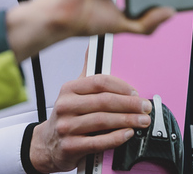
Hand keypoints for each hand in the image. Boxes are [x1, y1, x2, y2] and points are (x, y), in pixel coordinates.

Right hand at [29, 58, 152, 172]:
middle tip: (146, 107)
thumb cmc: (67, 116)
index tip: (136, 92)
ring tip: (142, 121)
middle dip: (130, 104)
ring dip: (127, 120)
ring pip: (103, 121)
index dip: (121, 86)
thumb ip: (87, 71)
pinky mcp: (69, 147)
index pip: (99, 82)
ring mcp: (66, 127)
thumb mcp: (73, 93)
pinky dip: (116, 138)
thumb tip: (93, 45)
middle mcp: (65, 106)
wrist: (47, 146)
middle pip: (104, 101)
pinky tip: (128, 134)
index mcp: (69, 89)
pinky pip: (98, 142)